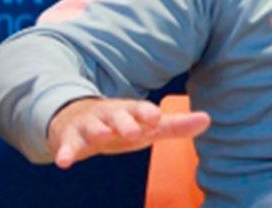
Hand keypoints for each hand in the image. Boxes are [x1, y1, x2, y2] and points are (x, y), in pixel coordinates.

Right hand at [47, 98, 210, 168]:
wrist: (79, 118)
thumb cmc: (122, 125)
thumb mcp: (147, 127)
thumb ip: (175, 126)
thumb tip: (208, 119)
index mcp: (132, 112)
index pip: (141, 110)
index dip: (147, 113)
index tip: (156, 116)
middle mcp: (111, 115)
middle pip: (118, 115)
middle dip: (125, 122)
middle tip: (133, 130)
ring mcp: (90, 125)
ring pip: (93, 126)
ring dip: (97, 130)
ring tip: (102, 135)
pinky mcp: (70, 139)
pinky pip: (67, 145)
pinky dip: (65, 152)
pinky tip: (63, 162)